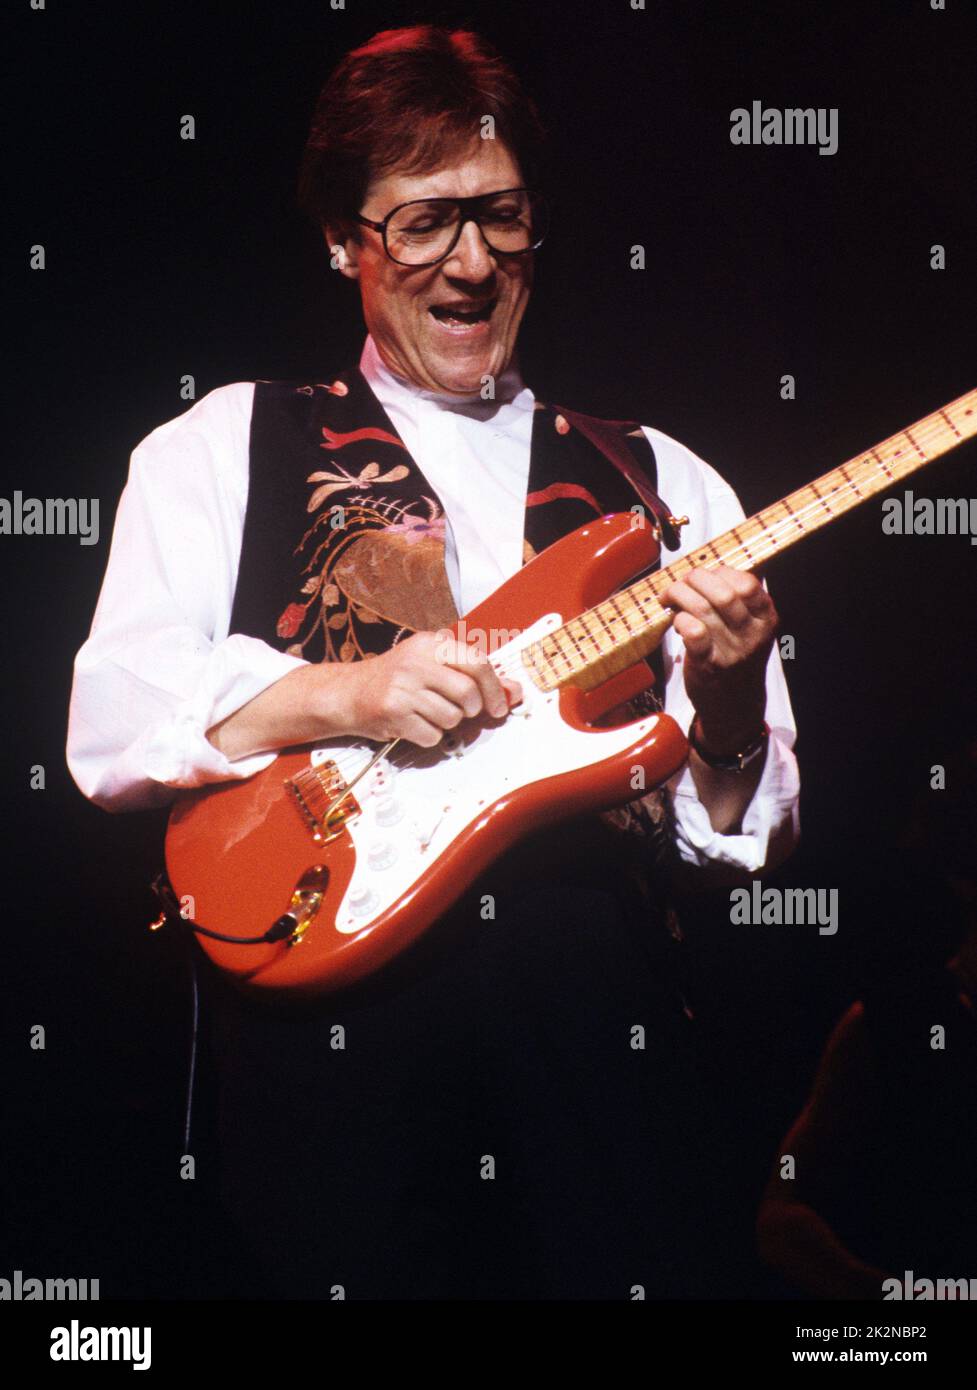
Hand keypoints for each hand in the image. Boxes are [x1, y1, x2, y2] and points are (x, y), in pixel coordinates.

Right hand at [343, 630, 521, 747]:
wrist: (351, 692)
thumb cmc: (400, 678)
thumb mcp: (434, 665)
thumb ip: (475, 676)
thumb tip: (514, 691)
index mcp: (431, 643)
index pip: (477, 662)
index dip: (495, 688)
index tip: (499, 706)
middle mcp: (416, 661)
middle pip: (468, 693)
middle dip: (471, 709)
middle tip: (459, 709)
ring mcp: (402, 687)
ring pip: (452, 718)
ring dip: (446, 722)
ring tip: (427, 712)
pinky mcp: (393, 713)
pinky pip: (432, 735)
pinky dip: (429, 735)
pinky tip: (414, 723)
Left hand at [661, 564, 776, 752]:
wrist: (735, 708)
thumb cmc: (737, 660)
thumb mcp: (752, 629)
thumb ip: (740, 601)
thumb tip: (714, 567)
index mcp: (766, 619)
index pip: (747, 582)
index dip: (720, 572)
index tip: (706, 575)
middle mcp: (752, 635)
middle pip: (722, 592)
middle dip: (695, 579)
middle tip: (681, 583)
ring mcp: (731, 651)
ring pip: (701, 608)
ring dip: (679, 595)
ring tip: (670, 597)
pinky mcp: (708, 665)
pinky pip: (692, 631)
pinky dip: (680, 619)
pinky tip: (677, 622)